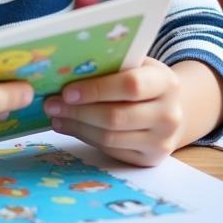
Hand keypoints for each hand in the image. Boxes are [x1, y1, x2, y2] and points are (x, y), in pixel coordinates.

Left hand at [41, 57, 185, 165]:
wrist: (171, 108)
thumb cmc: (143, 78)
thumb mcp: (135, 64)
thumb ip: (110, 63)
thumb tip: (65, 66)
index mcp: (166, 83)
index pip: (130, 86)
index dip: (96, 89)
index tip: (67, 90)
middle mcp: (169, 115)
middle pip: (116, 117)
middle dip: (78, 111)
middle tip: (51, 104)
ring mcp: (161, 141)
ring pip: (110, 138)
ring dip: (77, 126)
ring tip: (55, 116)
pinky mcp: (149, 159)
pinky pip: (111, 151)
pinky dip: (86, 137)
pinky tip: (70, 126)